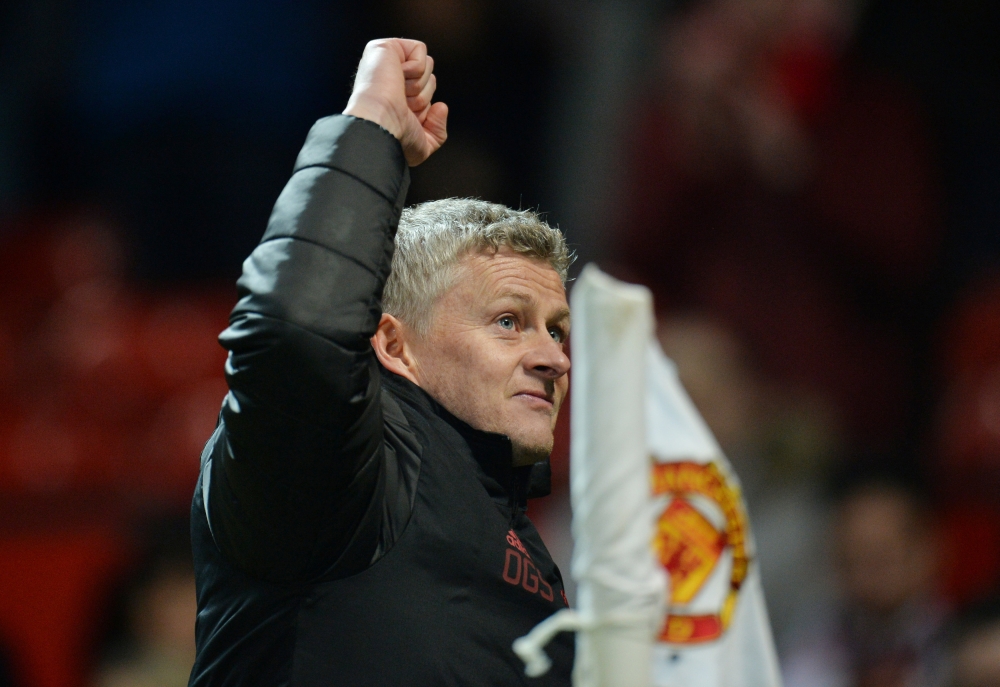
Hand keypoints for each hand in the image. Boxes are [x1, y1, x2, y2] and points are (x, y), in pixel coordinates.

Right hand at [343, 38, 447, 166]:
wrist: (381, 126)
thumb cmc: (396, 138)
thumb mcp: (423, 146)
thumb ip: (437, 131)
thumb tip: (441, 106)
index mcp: (394, 99)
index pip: (427, 95)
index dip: (424, 109)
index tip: (406, 118)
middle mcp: (388, 79)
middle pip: (430, 79)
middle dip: (423, 96)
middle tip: (403, 105)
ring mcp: (385, 62)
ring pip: (427, 64)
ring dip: (419, 84)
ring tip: (399, 93)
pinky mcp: (384, 47)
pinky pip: (419, 50)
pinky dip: (415, 68)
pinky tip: (397, 77)